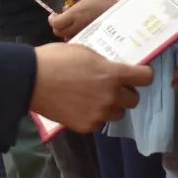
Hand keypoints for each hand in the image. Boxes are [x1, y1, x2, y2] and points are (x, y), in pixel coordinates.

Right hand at [30, 44, 152, 132]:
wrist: (31, 79)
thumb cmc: (57, 58)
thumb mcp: (85, 51)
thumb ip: (104, 63)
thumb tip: (112, 69)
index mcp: (113, 74)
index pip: (146, 78)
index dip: (143, 74)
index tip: (137, 73)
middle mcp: (111, 96)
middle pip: (134, 99)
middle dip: (125, 92)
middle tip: (110, 85)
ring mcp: (99, 113)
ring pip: (118, 113)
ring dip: (111, 105)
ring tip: (94, 97)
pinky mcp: (86, 126)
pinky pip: (99, 122)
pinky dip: (94, 115)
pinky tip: (80, 106)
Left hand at [49, 0, 120, 39]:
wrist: (128, 11)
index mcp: (77, 13)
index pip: (56, 23)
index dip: (52, 19)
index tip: (54, 13)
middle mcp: (79, 26)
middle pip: (59, 33)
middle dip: (58, 25)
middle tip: (63, 17)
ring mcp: (86, 34)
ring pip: (68, 38)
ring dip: (67, 31)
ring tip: (73, 23)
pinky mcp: (93, 38)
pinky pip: (79, 39)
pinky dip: (76, 35)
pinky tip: (82, 28)